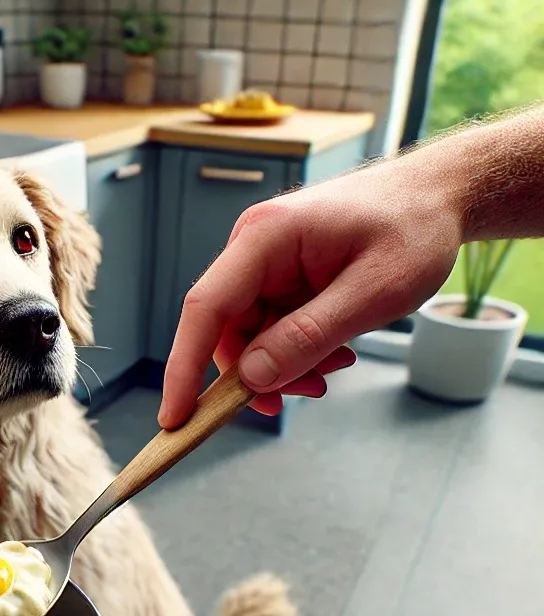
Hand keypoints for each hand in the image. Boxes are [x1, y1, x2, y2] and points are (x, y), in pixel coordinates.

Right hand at [158, 156, 464, 424]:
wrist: (441, 196)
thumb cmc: (414, 228)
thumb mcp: (372, 292)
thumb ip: (308, 336)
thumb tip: (252, 379)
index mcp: (264, 237)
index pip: (204, 309)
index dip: (184, 368)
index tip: (176, 419)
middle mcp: (253, 249)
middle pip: (225, 331)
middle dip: (257, 374)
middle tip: (303, 395)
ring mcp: (265, 265)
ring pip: (249, 338)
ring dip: (284, 366)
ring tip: (334, 368)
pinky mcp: (280, 280)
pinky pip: (271, 330)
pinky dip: (297, 352)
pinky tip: (333, 353)